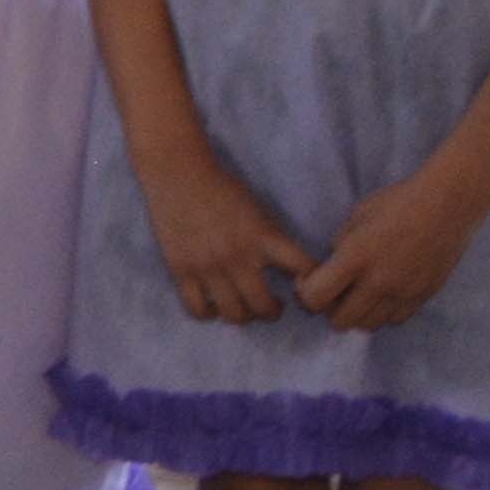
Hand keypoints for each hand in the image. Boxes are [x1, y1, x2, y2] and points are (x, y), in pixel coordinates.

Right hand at [140, 148, 316, 325]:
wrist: (178, 173)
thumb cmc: (222, 187)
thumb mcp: (258, 210)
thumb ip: (271, 239)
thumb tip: (286, 269)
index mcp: (263, 237)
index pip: (304, 271)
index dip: (312, 285)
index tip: (305, 288)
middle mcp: (238, 257)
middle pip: (264, 306)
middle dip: (274, 312)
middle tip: (274, 307)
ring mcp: (207, 267)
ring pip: (233, 314)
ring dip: (244, 316)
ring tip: (244, 309)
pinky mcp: (181, 271)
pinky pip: (198, 309)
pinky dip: (210, 313)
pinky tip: (214, 305)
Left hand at [299, 161, 489, 333]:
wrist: (449, 203)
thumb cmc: (398, 202)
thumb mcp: (356, 217)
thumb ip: (340, 246)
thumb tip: (329, 269)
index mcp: (356, 257)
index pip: (315, 297)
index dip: (305, 293)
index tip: (309, 280)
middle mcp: (379, 281)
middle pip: (340, 321)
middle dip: (329, 309)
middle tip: (334, 292)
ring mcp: (404, 292)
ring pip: (368, 326)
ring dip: (357, 314)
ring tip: (360, 294)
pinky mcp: (424, 295)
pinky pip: (395, 320)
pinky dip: (384, 313)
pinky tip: (384, 294)